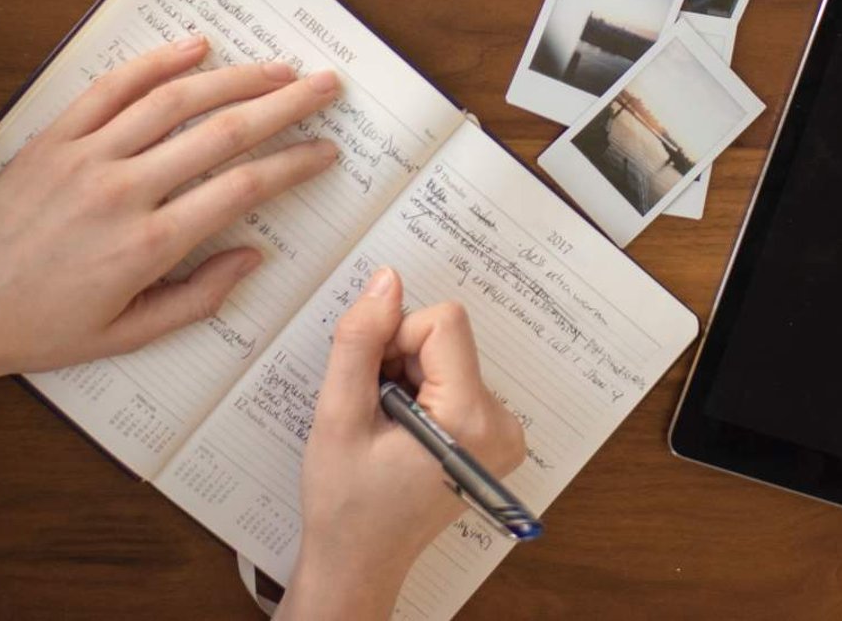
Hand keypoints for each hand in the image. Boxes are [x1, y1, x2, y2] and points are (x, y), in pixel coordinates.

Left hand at [0, 34, 340, 387]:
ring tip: (278, 66)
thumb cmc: (38, 329)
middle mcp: (122, 191)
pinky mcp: (53, 138)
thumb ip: (197, 298)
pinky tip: (195, 48)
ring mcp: (85, 157)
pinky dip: (156, 62)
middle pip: (222, 132)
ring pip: (174, 101)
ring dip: (234, 77)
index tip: (326, 151)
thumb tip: (254, 257)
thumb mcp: (126, 336)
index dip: (293, 165)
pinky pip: (111, 88)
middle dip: (284, 105)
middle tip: (326, 86)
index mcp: (147, 246)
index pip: (242, 189)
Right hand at [284, 268, 526, 620]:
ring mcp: (504, 433)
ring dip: (408, 377)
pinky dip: (422, 392)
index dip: (395, 339)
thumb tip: (387, 280)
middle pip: (447, 338)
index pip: (443, 323)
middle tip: (374, 412)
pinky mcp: (494, 436)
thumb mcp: (338, 416)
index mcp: (471, 419)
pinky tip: (402, 432)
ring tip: (385, 428)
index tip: (373, 383)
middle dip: (400, 360)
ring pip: (448, 355)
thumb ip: (360, 341)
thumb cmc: (345, 502)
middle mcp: (502, 424)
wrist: (360, 561)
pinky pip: (456, 378)